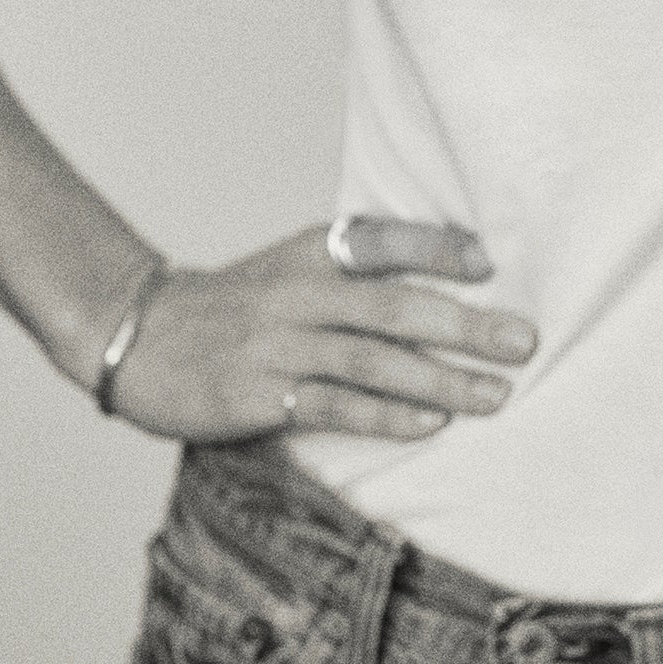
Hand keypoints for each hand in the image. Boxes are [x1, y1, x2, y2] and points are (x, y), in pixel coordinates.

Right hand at [107, 219, 537, 442]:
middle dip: (466, 325)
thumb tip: (453, 275)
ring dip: (441, 380)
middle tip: (524, 341)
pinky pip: (332, 407)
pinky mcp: (258, 395)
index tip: (491, 264)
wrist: (138, 334)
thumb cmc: (238, 304)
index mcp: (310, 250)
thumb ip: (358, 268)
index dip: (439, 247)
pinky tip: (430, 424)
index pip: (384, 239)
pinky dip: (384, 417)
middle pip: (394, 306)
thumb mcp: (292, 264)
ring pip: (372, 362)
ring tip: (496, 394)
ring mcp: (277, 344)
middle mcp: (298, 291)